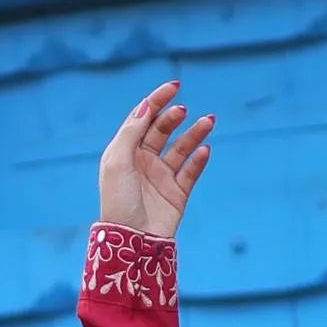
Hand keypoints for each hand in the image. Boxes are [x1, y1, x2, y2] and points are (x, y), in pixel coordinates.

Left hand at [97, 83, 212, 240]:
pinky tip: (205, 150)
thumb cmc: (118, 200)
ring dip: (194, 133)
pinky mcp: (177, 194)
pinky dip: (199, 159)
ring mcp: (161, 178)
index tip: (174, 86)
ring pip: (181, 148)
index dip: (155, 101)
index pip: (141, 119)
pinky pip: (191, 171)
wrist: (132, 239)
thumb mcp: (117, 161)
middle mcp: (143, 162)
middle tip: (182, 110)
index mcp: (124, 153)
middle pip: (161, 130)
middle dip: (173, 117)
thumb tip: (146, 107)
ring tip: (208, 121)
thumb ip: (131, 132)